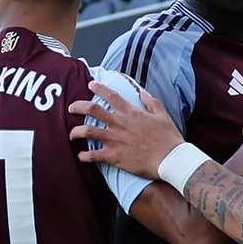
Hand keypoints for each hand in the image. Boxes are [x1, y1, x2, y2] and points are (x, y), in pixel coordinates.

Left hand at [69, 81, 184, 178]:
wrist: (170, 159)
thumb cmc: (168, 138)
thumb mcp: (163, 115)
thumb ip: (151, 102)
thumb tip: (142, 91)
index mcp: (131, 113)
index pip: (112, 96)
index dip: (99, 88)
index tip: (91, 84)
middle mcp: (120, 124)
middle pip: (93, 110)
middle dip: (78, 107)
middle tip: (71, 108)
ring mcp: (115, 140)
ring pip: (88, 131)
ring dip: (76, 131)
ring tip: (72, 134)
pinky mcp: (114, 156)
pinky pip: (93, 155)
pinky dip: (85, 156)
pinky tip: (81, 157)